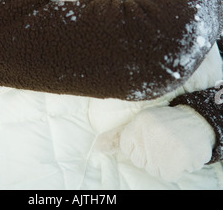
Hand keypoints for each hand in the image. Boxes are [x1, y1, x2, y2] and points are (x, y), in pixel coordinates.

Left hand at [97, 105, 214, 181]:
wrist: (197, 122)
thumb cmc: (166, 122)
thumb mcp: (142, 121)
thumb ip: (119, 136)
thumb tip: (98, 147)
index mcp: (138, 124)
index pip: (126, 147)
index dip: (138, 144)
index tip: (150, 136)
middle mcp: (147, 136)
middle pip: (138, 159)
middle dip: (150, 154)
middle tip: (162, 140)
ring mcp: (160, 151)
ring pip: (152, 168)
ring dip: (162, 161)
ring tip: (172, 145)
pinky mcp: (172, 165)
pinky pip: (166, 175)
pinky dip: (174, 168)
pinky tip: (179, 154)